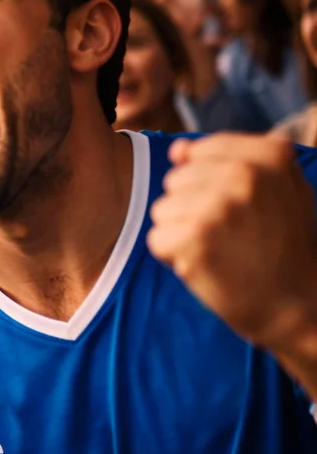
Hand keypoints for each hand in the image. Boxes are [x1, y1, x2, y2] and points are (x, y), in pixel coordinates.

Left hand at [147, 135, 316, 350]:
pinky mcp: (195, 238)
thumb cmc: (282, 246)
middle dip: (191, 209)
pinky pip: (157, 239)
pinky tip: (206, 266)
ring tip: (219, 249)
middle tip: (229, 235)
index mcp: (271, 156)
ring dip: (182, 234)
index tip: (238, 209)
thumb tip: (178, 149)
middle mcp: (245, 174)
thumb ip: (232, 160)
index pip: (201, 151)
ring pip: (163, 209)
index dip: (207, 184)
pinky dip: (174, 257)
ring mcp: (219, 206)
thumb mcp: (278, 191)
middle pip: (176, 180)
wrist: (296, 304)